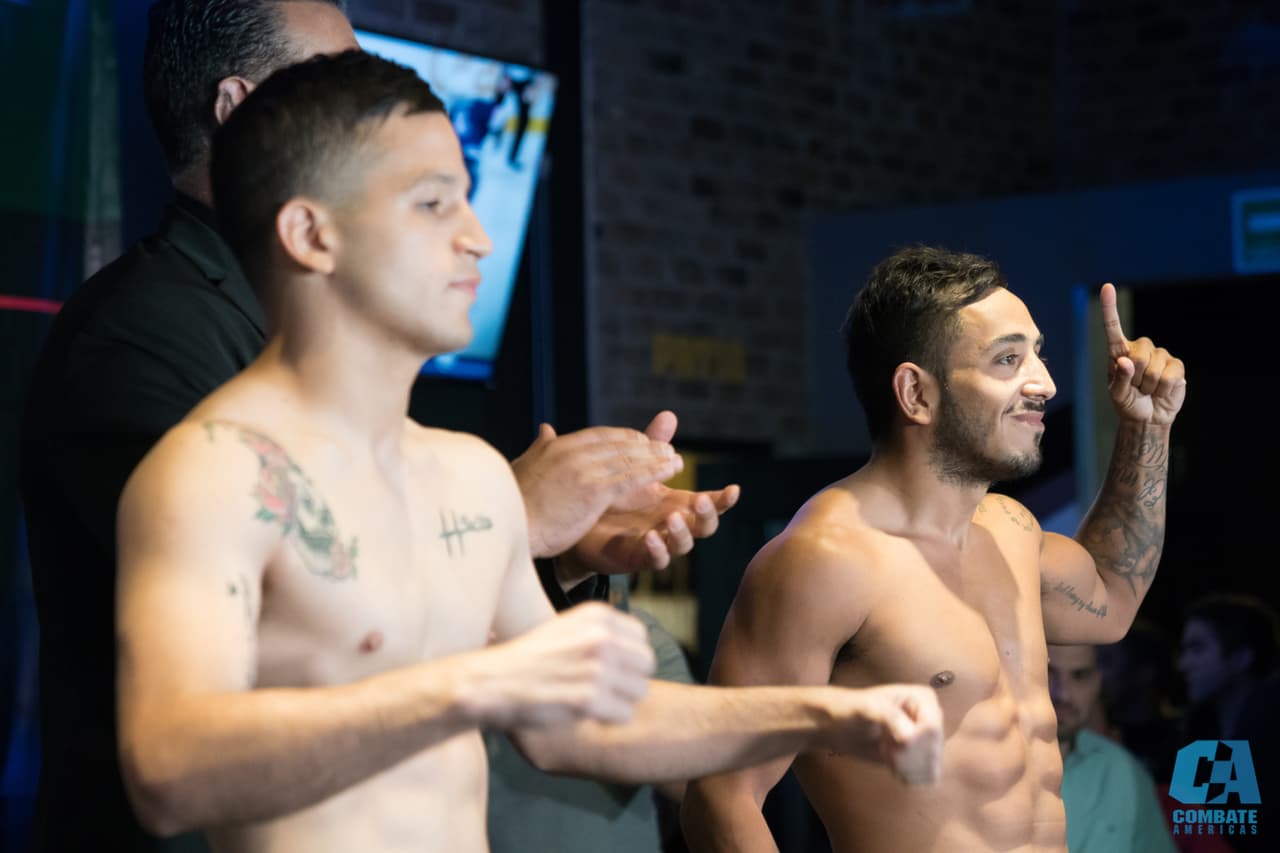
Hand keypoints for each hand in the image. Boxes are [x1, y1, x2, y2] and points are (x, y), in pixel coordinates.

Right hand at [464, 602, 655, 728]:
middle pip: (646, 665)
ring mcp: (596, 668)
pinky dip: (609, 719)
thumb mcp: (567, 628)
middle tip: (602, 688)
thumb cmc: (530, 659)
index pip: (642, 638)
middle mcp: (600, 637)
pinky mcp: (589, 699)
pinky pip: (625, 714)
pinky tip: (585, 713)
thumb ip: (601, 633)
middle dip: (628, 679)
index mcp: (597, 615)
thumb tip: (638, 651)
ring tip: (592, 700)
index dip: (627, 658)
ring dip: (620, 701)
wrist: (493, 682)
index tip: (606, 668)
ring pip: (639, 691)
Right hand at [511, 420, 683, 558]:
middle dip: (645, 446)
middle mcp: (571, 453)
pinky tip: (670, 471)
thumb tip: (544, 429)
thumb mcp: (525, 468)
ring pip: (629, 459)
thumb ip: (539, 449)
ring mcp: (583, 470)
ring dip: (656, 457)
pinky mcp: (593, 491)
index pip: (599, 436)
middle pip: (618, 443)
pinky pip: (631, 478)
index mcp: (556, 448)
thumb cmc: (512, 507)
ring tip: (676, 459)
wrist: (507, 529)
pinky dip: (654, 472)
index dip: (623, 437)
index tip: (641, 440)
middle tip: (666, 448)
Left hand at [556, 411, 739, 585]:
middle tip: (701, 501)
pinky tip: (651, 538)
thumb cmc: (615, 496)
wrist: (582, 523)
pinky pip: (657, 560)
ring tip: (671, 518)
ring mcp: (660, 542)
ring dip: (682, 533)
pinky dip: (658, 551)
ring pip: (684, 545)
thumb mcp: (635, 467)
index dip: (723, 499)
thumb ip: (654, 445)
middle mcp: (673, 525)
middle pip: (705, 526)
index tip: (734, 489)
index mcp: (676, 502)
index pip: (709, 502)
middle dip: (708, 514)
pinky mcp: (640, 558)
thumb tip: (669, 414)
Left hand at [823, 684, 943, 784]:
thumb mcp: (866, 707)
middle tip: (883, 748)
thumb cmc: (851, 709)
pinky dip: (908, 777)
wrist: (840, 725)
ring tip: (886, 753)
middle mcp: (932, 717)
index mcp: (924, 698)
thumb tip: (909, 737)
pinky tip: (892, 764)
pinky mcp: (923, 757)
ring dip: (905, 768)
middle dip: (904, 758)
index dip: (910, 744)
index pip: (932, 729)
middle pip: (933, 752)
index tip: (885, 742)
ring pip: (932, 767)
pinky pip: (928, 778)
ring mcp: (930, 739)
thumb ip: (889, 716)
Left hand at [1100, 283, 1185, 425]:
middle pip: (1138, 356)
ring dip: (1149, 386)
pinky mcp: (1176, 365)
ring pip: (1154, 369)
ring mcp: (1160, 355)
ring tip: (1147, 390)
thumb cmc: (1128, 404)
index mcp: (1119, 352)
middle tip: (1135, 388)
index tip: (1107, 287)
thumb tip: (1126, 361)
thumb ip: (1119, 379)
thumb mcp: (1117, 395)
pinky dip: (1163, 389)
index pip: (1113, 327)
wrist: (1149, 417)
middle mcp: (1139, 348)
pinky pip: (1170, 376)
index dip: (1110, 308)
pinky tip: (1161, 390)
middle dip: (1135, 378)